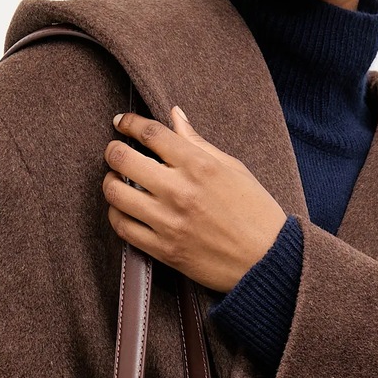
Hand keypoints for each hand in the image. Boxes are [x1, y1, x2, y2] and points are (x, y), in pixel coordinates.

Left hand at [102, 107, 288, 293]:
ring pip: (116, 194)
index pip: (151, 133)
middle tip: (114, 151)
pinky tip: (123, 210)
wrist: (267, 261)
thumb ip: (198, 143)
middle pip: (123, 159)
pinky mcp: (164, 250)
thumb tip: (175, 116)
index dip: (130, 123)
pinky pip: (124, 229)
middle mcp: (180, 191)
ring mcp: (169, 222)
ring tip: (116, 181)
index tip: (122, 123)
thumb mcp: (233, 168)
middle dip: (113, 150)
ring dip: (110, 183)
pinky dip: (117, 215)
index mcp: (199, 166)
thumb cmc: (256, 213)